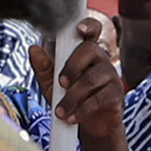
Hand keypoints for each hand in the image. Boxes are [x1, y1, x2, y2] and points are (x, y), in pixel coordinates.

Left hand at [55, 17, 127, 146]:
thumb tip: (34, 49)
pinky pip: (99, 99)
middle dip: (72, 67)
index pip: (92, 30)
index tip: (79, 29)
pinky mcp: (116, 95)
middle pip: (90, 50)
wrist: (89, 125)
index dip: (88, 25)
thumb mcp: (51, 84)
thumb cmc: (71, 99)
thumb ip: (43, 68)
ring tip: (61, 111)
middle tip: (60, 83)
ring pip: (92, 79)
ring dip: (72, 97)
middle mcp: (101, 59)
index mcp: (86, 52)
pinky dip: (82, 110)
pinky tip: (72, 117)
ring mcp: (111, 76)